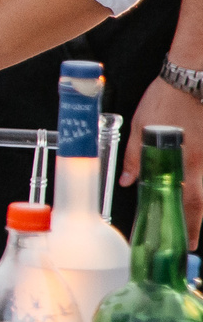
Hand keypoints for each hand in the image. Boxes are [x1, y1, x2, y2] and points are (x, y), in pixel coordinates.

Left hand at [123, 74, 202, 247]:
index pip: (188, 202)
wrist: (191, 77)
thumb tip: (126, 182)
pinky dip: (199, 186)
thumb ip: (135, 158)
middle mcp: (201, 161)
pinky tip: (189, 192)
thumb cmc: (165, 100)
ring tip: (187, 223)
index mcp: (181, 160)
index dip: (187, 225)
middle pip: (201, 202)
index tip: (184, 244)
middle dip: (195, 225)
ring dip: (196, 207)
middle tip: (188, 244)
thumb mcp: (140, 129)